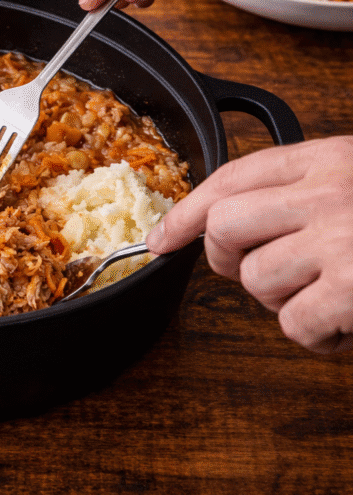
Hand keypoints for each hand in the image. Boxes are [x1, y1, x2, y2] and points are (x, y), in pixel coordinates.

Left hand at [146, 137, 352, 353]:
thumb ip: (304, 193)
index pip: (233, 177)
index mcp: (330, 159)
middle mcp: (329, 194)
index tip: (160, 238)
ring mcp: (339, 240)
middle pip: (223, 226)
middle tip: (263, 274)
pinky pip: (294, 323)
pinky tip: (346, 322)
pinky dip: (316, 335)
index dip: (186, 212)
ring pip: (254, 278)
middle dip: (226, 259)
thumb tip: (225, 226)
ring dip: (284, 301)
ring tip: (329, 295)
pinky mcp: (352, 290)